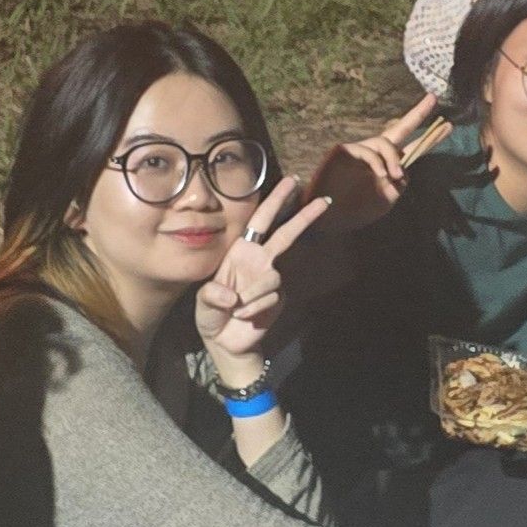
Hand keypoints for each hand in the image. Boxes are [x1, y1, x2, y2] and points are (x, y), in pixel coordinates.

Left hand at [194, 176, 330, 370]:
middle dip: (303, 217)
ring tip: (238, 309)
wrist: (226, 343)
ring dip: (253, 296)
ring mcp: (270, 280)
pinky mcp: (279, 298)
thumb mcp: (202, 304)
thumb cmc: (211, 317)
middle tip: (324, 200)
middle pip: (285, 235)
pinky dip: (256, 309)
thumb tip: (233, 297)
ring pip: (272, 278)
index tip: (291, 182)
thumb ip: (212, 297)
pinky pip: (273, 298)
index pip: (259, 222)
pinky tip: (246, 317)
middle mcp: (258, 262)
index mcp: (239, 253)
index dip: (274, 201)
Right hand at [306, 94, 441, 233]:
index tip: (448, 126)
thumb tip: (404, 172)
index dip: (430, 139)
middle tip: (433, 99)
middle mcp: (377, 153)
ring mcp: (362, 150)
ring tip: (395, 176)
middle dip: (417, 114)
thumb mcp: (385, 200)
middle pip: (400, 129)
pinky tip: (381, 175)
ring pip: (384, 142)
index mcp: (389, 165)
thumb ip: (398, 186)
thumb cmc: (355, 209)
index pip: (413, 148)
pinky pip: (367, 152)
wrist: (329, 217)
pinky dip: (376, 163)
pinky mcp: (345, 151)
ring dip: (393, 159)